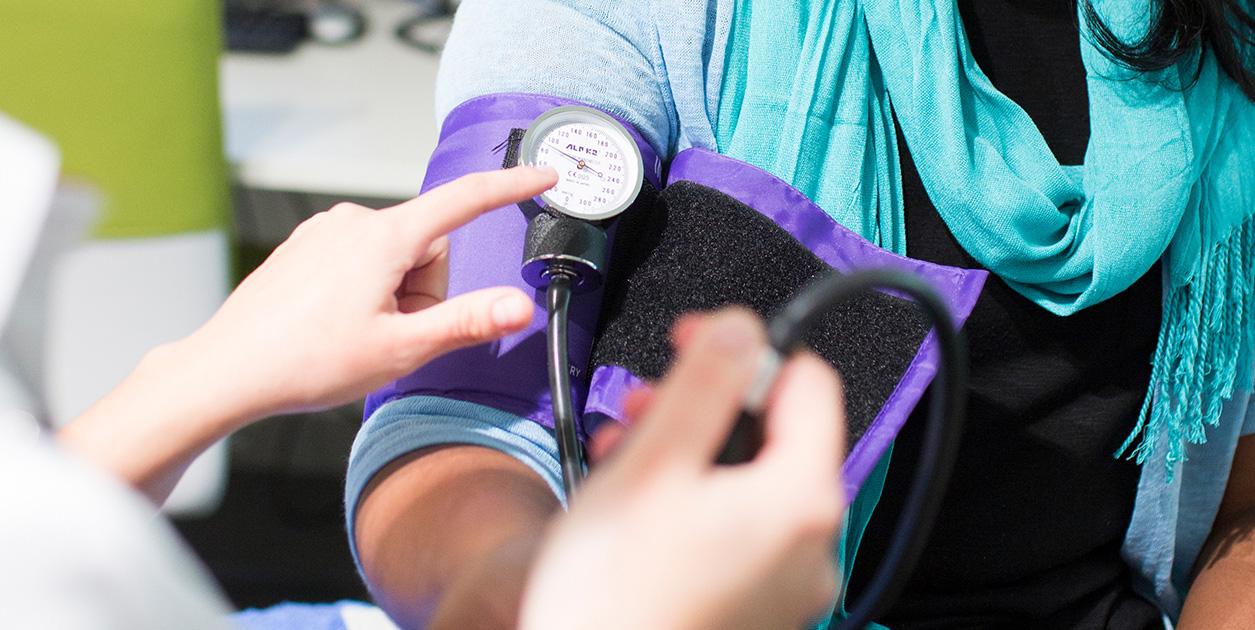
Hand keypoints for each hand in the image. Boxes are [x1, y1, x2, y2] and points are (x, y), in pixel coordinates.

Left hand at [183, 165, 557, 420]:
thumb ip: (466, 321)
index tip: (544, 176)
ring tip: (359, 334)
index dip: (511, 187)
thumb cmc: (306, 361)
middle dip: (426, 293)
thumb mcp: (401, 349)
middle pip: (428, 249)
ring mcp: (326, 232)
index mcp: (384, 238)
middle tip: (393, 336)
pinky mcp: (307, 246)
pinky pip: (362, 261)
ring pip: (396, 259)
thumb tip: (519, 306)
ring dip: (396, 297)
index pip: (465, 201)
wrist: (228, 370)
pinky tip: (337, 325)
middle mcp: (353, 221)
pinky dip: (367, 292)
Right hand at [520, 309, 845, 629]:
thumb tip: (741, 328)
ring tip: (624, 456)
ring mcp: (788, 586)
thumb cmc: (613, 595)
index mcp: (801, 501)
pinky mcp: (757, 609)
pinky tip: (637, 505)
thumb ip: (704, 382)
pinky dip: (693, 504)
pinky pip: (738, 533)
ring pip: (747, 484)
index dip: (747, 349)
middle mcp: (811, 548)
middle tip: (645, 405)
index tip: (692, 343)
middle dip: (705, 407)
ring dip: (689, 453)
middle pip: (775, 435)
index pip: (809, 383)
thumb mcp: (652, 463)